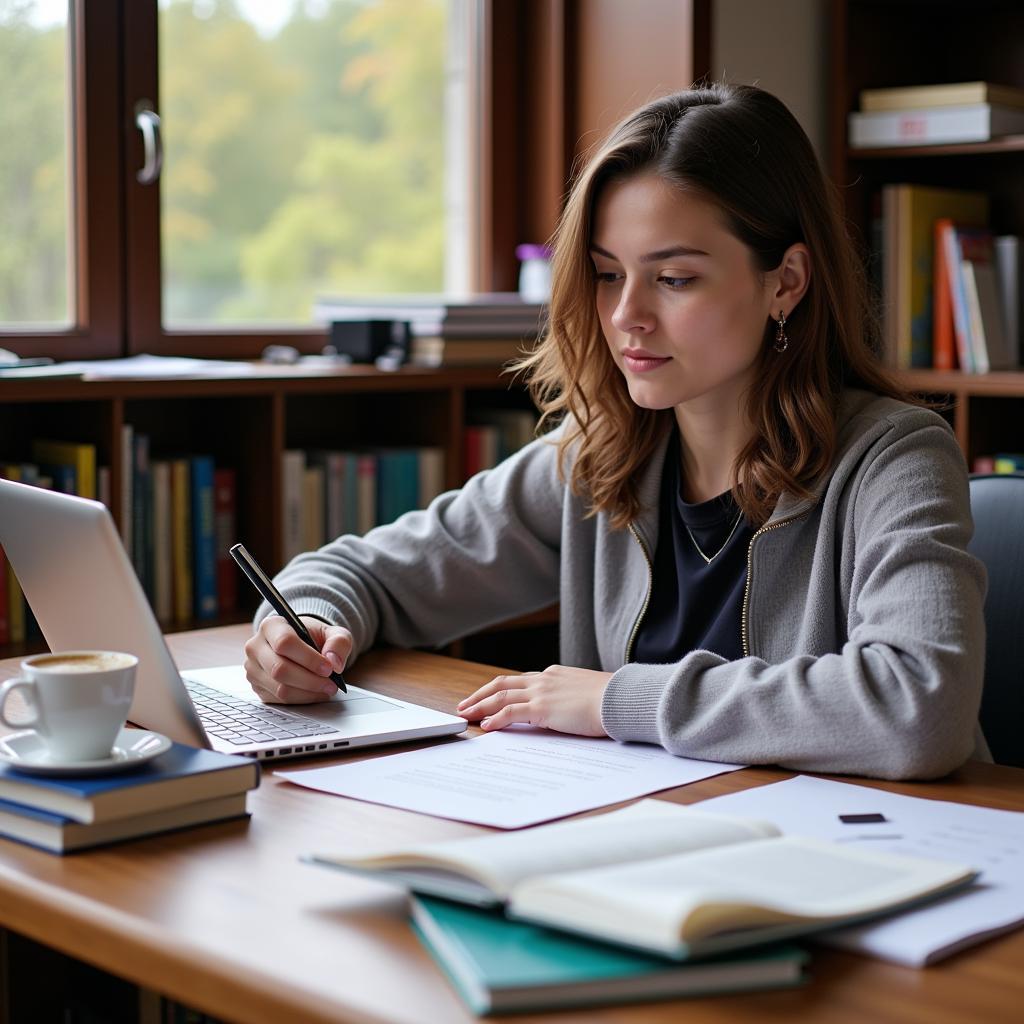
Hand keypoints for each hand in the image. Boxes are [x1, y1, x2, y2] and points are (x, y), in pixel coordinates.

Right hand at [244, 615, 353, 703]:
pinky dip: (302, 699)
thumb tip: (334, 663)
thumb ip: (339, 642)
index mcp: (271, 625)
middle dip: (310, 680)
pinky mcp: (257, 687)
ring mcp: (252, 669)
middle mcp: (256, 646)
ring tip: (327, 689)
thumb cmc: (313, 637)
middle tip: (332, 684)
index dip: (308, 658)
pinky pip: (279, 700)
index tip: (329, 668)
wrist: (300, 645)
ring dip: (308, 692)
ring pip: (279, 688)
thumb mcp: (332, 632)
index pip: (284, 642)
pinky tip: (315, 693)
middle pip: (279, 669)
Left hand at [457, 665, 611, 736]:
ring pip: (501, 696)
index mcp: (554, 675)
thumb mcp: (586, 694)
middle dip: (482, 694)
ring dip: (481, 706)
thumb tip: (567, 711)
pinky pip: (510, 712)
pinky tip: (487, 727)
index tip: (488, 696)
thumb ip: (570, 698)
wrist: (621, 699)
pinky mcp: (543, 708)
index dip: (501, 689)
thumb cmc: (611, 700)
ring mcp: (542, 692)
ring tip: (468, 715)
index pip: (520, 680)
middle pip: (503, 683)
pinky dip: (496, 718)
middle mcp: (544, 679)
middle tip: (467, 704)